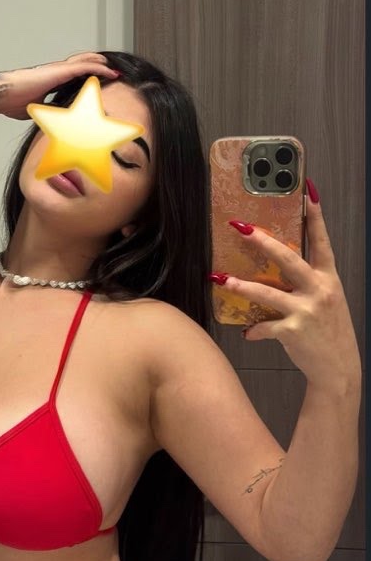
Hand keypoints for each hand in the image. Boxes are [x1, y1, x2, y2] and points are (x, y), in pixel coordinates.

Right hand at [0, 52, 119, 119]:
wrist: (2, 94)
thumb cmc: (12, 102)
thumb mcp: (38, 110)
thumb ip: (49, 111)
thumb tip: (59, 121)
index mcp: (51, 80)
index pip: (75, 75)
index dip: (89, 76)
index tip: (101, 83)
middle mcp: (57, 72)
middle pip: (83, 64)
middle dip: (99, 68)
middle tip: (114, 74)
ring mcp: (58, 69)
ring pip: (86, 61)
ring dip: (103, 65)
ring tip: (117, 70)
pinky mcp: (59, 71)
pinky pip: (85, 67)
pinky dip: (99, 69)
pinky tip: (111, 72)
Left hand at [223, 182, 361, 390]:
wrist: (338, 368)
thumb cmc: (328, 331)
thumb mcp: (324, 301)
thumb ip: (304, 283)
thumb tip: (275, 264)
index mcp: (328, 279)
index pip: (322, 241)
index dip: (315, 217)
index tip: (307, 192)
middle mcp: (319, 290)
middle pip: (288, 259)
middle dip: (263, 241)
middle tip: (241, 227)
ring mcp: (306, 310)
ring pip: (267, 293)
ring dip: (241, 286)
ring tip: (221, 279)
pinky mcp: (293, 331)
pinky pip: (265, 327)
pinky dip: (254, 330)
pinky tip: (247, 332)